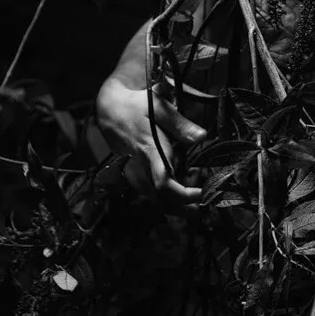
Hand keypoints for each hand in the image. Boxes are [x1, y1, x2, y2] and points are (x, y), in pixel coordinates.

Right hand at [95, 74, 206, 212]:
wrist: (109, 111)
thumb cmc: (135, 107)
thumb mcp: (158, 106)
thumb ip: (180, 124)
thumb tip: (202, 137)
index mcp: (149, 151)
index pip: (164, 183)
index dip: (183, 195)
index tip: (201, 193)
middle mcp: (141, 168)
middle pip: (162, 200)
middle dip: (184, 209)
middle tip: (205, 207)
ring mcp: (135, 174)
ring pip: (155, 200)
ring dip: (176, 207)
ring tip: (196, 207)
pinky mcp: (133, 175)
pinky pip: (150, 195)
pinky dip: (166, 201)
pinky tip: (180, 198)